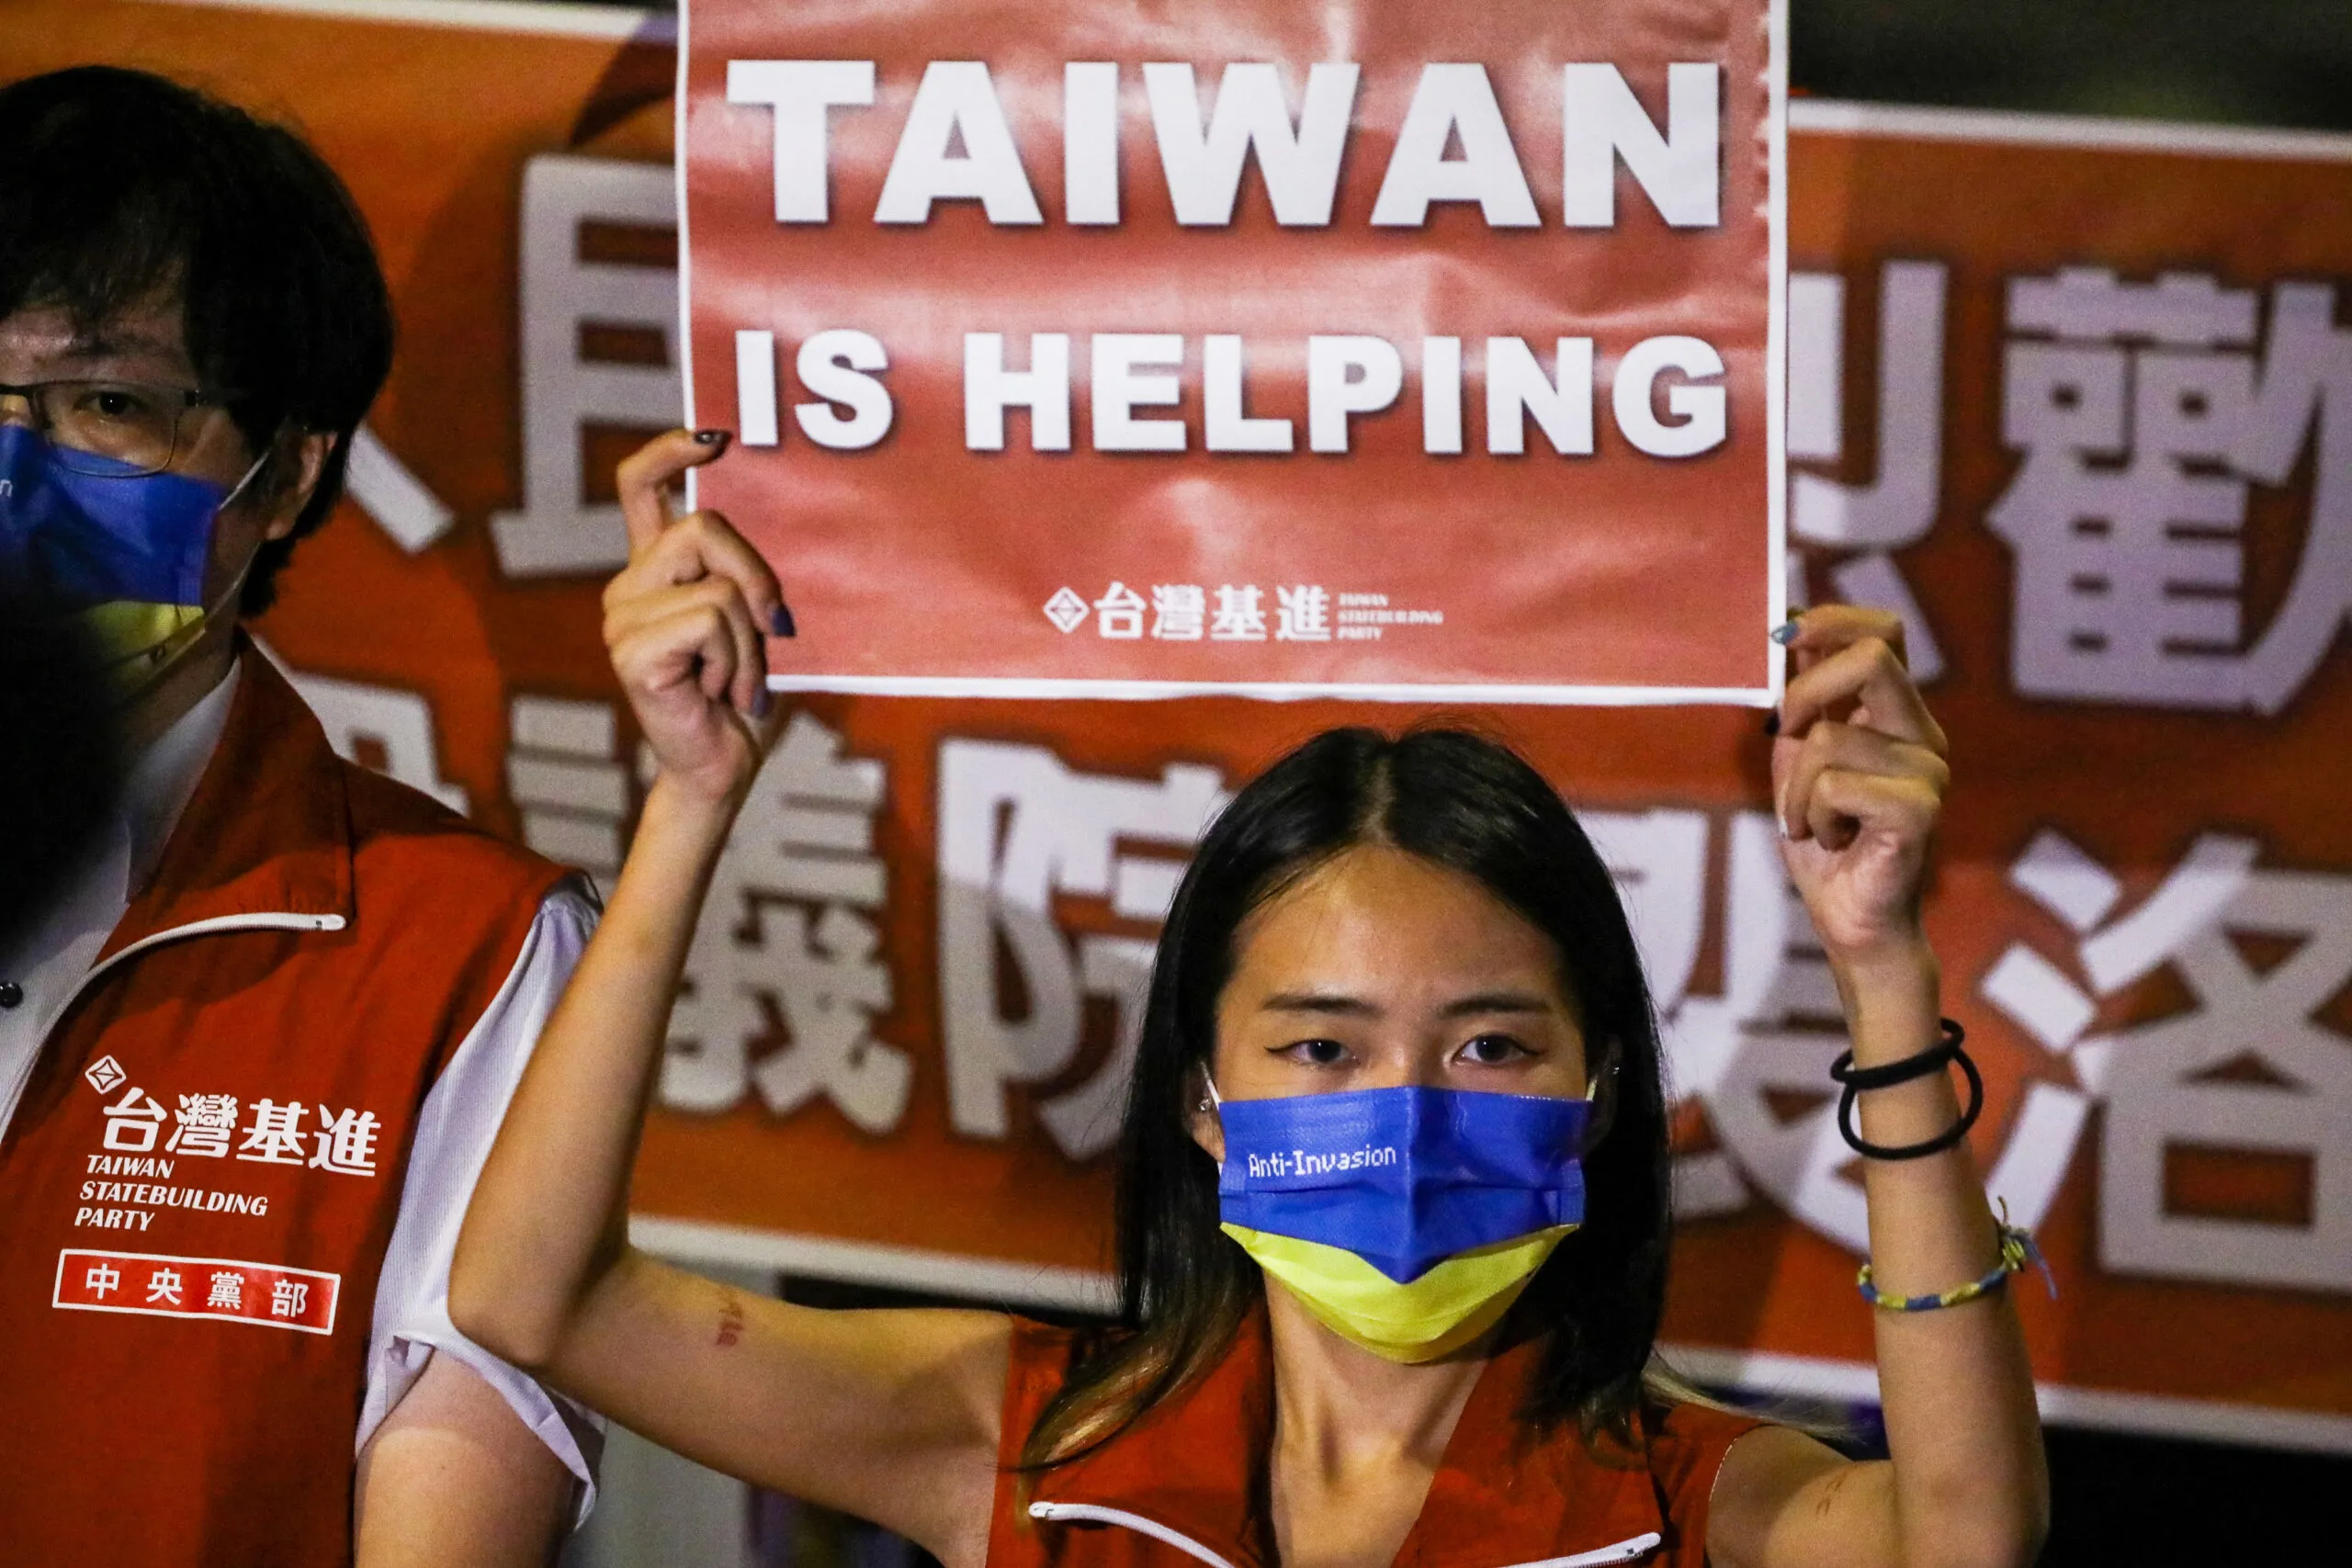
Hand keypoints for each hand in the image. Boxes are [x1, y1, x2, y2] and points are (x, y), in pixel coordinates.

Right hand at [602, 430, 787, 805]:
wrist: (722, 766)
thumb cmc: (745, 697)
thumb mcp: (755, 623)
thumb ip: (747, 576)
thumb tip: (783, 525)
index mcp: (655, 571)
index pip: (640, 488)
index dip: (670, 452)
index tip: (714, 438)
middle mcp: (630, 587)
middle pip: (704, 527)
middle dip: (756, 576)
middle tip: (771, 631)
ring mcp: (622, 618)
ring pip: (718, 585)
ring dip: (751, 640)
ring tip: (740, 679)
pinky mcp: (630, 651)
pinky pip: (710, 621)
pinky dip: (737, 661)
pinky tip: (724, 693)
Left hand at [1770, 606, 1949, 970]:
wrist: (1850, 918)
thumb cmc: (1825, 842)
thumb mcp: (1798, 761)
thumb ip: (1799, 705)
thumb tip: (1787, 635)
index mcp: (1897, 716)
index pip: (1884, 633)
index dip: (1832, 619)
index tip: (1784, 633)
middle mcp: (1921, 735)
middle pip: (1873, 656)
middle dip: (1806, 688)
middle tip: (1784, 734)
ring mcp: (1928, 771)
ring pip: (1830, 736)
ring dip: (1795, 787)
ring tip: (1813, 822)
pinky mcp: (1920, 809)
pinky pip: (1835, 784)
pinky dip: (1811, 814)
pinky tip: (1831, 839)